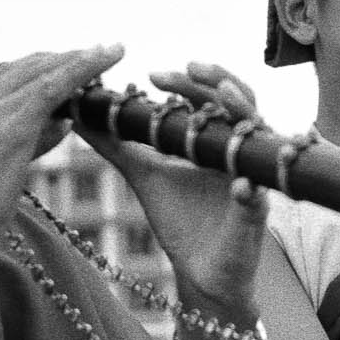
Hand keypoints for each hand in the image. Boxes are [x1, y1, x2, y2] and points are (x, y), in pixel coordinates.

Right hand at [0, 44, 123, 265]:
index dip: (46, 65)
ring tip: (112, 52)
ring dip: (81, 59)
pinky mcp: (9, 129)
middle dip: (66, 58)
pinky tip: (104, 62)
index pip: (8, 74)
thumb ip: (25, 139)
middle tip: (102, 54)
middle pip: (26, 66)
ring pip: (43, 72)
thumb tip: (61, 120)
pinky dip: (80, 70)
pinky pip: (52, 88)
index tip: (75, 62)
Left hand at [75, 61, 266, 320]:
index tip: (152, 75)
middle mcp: (240, 151)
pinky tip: (239, 186)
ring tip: (224, 97)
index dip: (187, 81)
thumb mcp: (144, 175)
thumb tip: (79, 114)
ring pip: (260, 135)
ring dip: (243, 112)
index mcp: (215, 139)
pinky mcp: (256, 213)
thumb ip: (117, 144)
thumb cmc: (179, 219)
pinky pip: (260, 197)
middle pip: (240, 101)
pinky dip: (250, 190)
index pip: (210, 96)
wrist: (200, 272)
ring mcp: (253, 177)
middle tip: (188, 68)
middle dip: (216, 81)